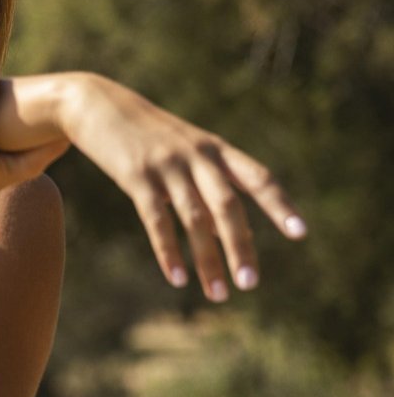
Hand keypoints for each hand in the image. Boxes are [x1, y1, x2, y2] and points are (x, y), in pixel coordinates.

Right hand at [59, 73, 305, 301]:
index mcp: (215, 149)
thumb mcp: (183, 148)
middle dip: (241, 246)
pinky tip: (177, 278)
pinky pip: (156, 220)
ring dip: (208, 259)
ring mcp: (166, 166)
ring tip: (218, 293)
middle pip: (228, 206)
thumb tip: (223, 228)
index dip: (279, 205)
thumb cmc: (144, 132)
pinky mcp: (135, 176)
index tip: (300, 233)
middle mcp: (196, 156)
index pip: (258, 178)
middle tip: (250, 283)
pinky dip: (168, 252)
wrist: (96, 103)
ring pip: (195, 219)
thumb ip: (206, 180)